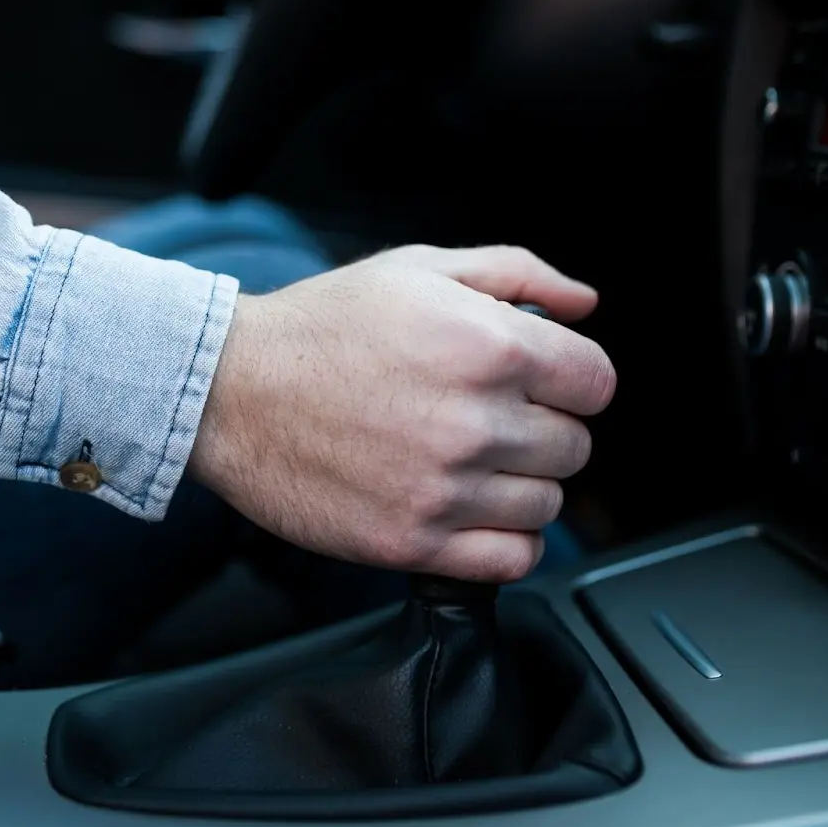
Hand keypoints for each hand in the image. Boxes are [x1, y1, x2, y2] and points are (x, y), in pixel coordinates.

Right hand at [187, 244, 615, 581]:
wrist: (230, 390)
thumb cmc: (320, 327)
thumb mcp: (419, 267)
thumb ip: (516, 273)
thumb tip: (584, 304)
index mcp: (490, 345)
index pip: (597, 382)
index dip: (571, 379)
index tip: (539, 383)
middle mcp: (477, 421)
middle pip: (575, 447)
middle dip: (541, 428)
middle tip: (488, 417)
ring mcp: (446, 489)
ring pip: (547, 505)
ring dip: (520, 485)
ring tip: (466, 461)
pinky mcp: (413, 542)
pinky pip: (514, 559)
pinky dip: (504, 540)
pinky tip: (468, 508)